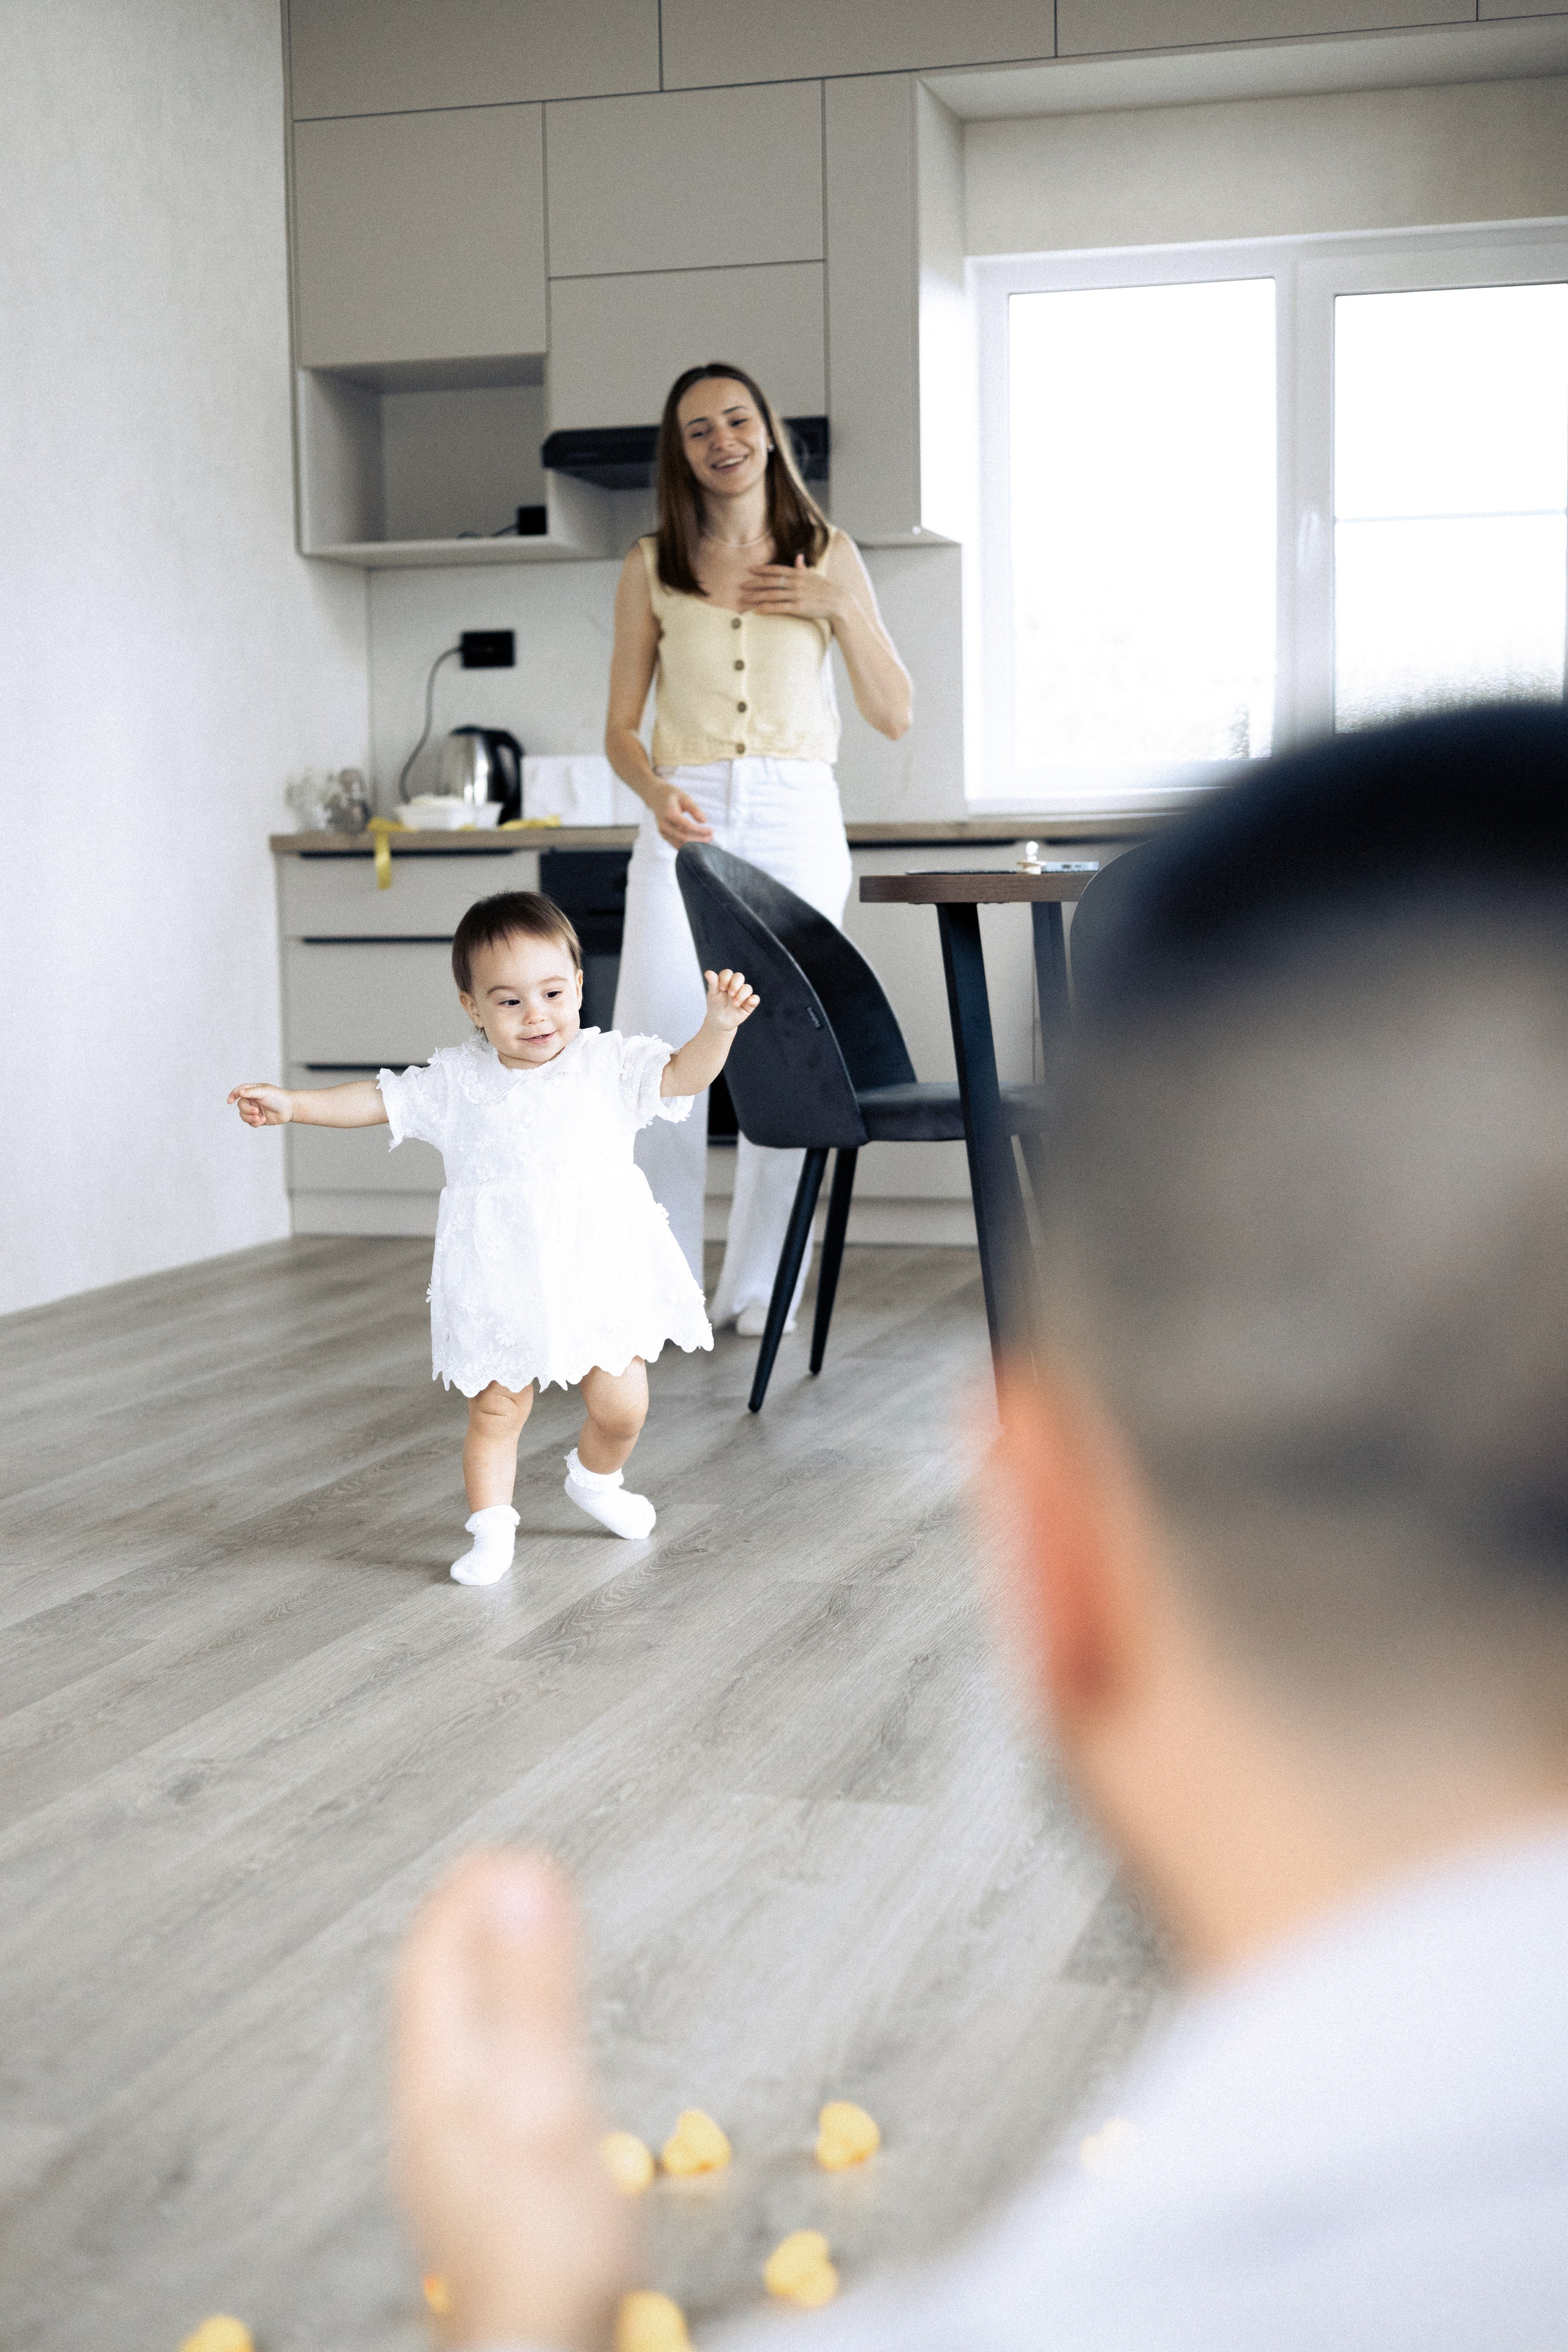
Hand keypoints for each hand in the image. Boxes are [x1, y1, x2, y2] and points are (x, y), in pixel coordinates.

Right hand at [229, 1083, 291, 1126]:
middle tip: (256, 1111)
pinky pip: (250, 1123)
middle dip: (247, 1110)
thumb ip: (251, 1092)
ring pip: (244, 1116)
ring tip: (260, 1118)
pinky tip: (264, 1120)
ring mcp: (255, 1110)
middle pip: (241, 1106)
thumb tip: (239, 1092)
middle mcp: (252, 1100)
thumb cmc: (278, 1097)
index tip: (229, 1101)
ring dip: (250, 1118)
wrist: (290, 1109)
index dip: (233, 1095)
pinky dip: (256, 1123)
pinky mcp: (258, 1119)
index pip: (239, 1092)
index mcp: (252, 1091)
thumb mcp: (264, 1092)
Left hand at [392, 1850, 633, 2351]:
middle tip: (495, 1881)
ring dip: (472, 1980)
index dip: (463, 1898)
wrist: (534, 2351)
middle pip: (431, 1997)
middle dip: (462, 1929)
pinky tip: (509, 2056)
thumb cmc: (548, 2246)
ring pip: (443, 2039)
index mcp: (442, 2078)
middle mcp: (430, 2111)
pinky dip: (485, 2033)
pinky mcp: (470, 2185)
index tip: (498, 1850)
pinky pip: (462, 2079)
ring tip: (501, 1948)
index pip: (434, 1960)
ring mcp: (444, 2153)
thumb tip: (521, 1882)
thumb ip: (535, 1989)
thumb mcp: (549, 2096)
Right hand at [653, 784, 712, 848]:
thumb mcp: (684, 797)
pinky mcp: (664, 836)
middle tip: (711, 837)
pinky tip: (698, 841)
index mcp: (669, 813)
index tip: (711, 830)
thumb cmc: (672, 795)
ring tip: (706, 839)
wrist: (656, 797)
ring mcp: (663, 832)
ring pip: (680, 844)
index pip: (687, 826)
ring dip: (694, 844)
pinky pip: (677, 844)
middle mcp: (664, 825)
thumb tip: (704, 821)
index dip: (700, 831)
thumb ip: (694, 809)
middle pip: (683, 838)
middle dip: (699, 840)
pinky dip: (688, 845)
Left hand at [703, 968, 760, 1029]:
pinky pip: (755, 999)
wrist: (719, 1021)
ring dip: (741, 995)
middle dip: (735, 984)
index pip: (728, 973)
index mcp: (726, 981)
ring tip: (735, 1004)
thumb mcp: (712, 994)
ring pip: (747, 988)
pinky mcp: (749, 1004)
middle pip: (739, 977)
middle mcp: (736, 985)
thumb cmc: (715, 1005)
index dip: (725, 979)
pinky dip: (754, 999)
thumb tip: (708, 972)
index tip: (721, 988)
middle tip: (730, 994)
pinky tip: (749, 1001)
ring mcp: (744, 994)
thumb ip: (712, 983)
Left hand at [735, 553, 842, 621]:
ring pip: (773, 594)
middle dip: (755, 583)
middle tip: (741, 584)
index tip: (750, 569)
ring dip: (757, 596)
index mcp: (799, 574)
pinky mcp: (799, 608)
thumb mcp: (814, 576)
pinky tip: (757, 610)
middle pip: (771, 582)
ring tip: (744, 598)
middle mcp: (797, 583)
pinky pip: (779, 608)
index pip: (777, 569)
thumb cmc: (826, 590)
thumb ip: (802, 568)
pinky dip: (767, 608)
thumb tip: (798, 557)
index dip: (762, 569)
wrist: (839, 603)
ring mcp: (797, 595)